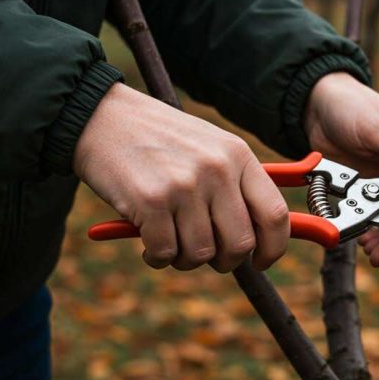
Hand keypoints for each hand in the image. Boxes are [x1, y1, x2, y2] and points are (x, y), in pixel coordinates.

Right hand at [74, 84, 288, 271]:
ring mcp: (184, 185)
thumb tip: (259, 242)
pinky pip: (165, 253)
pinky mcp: (150, 201)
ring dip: (184, 259)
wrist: (103, 118)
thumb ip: (236, 188)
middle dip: (224, 261)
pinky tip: (148, 240)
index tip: (262, 261)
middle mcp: (217, 169)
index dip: (273, 248)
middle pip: (240, 243)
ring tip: (170, 240)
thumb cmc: (160, 141)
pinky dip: (157, 257)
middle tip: (205, 254)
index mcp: (239, 156)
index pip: (275, 215)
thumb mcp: (210, 149)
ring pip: (201, 253)